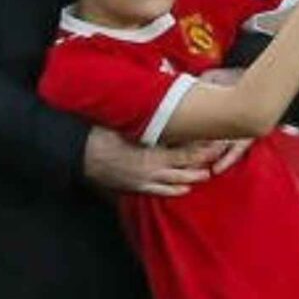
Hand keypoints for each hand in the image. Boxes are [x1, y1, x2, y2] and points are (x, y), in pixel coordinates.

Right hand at [83, 126, 218, 196]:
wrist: (81, 155)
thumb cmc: (103, 135)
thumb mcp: (129, 124)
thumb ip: (150, 120)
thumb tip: (166, 106)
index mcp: (152, 155)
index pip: (186, 156)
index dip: (203, 152)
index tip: (216, 145)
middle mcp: (152, 172)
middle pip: (185, 172)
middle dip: (202, 168)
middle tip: (217, 162)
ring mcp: (144, 183)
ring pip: (175, 185)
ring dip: (191, 180)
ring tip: (206, 175)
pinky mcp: (135, 189)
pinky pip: (160, 192)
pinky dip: (174, 190)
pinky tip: (183, 189)